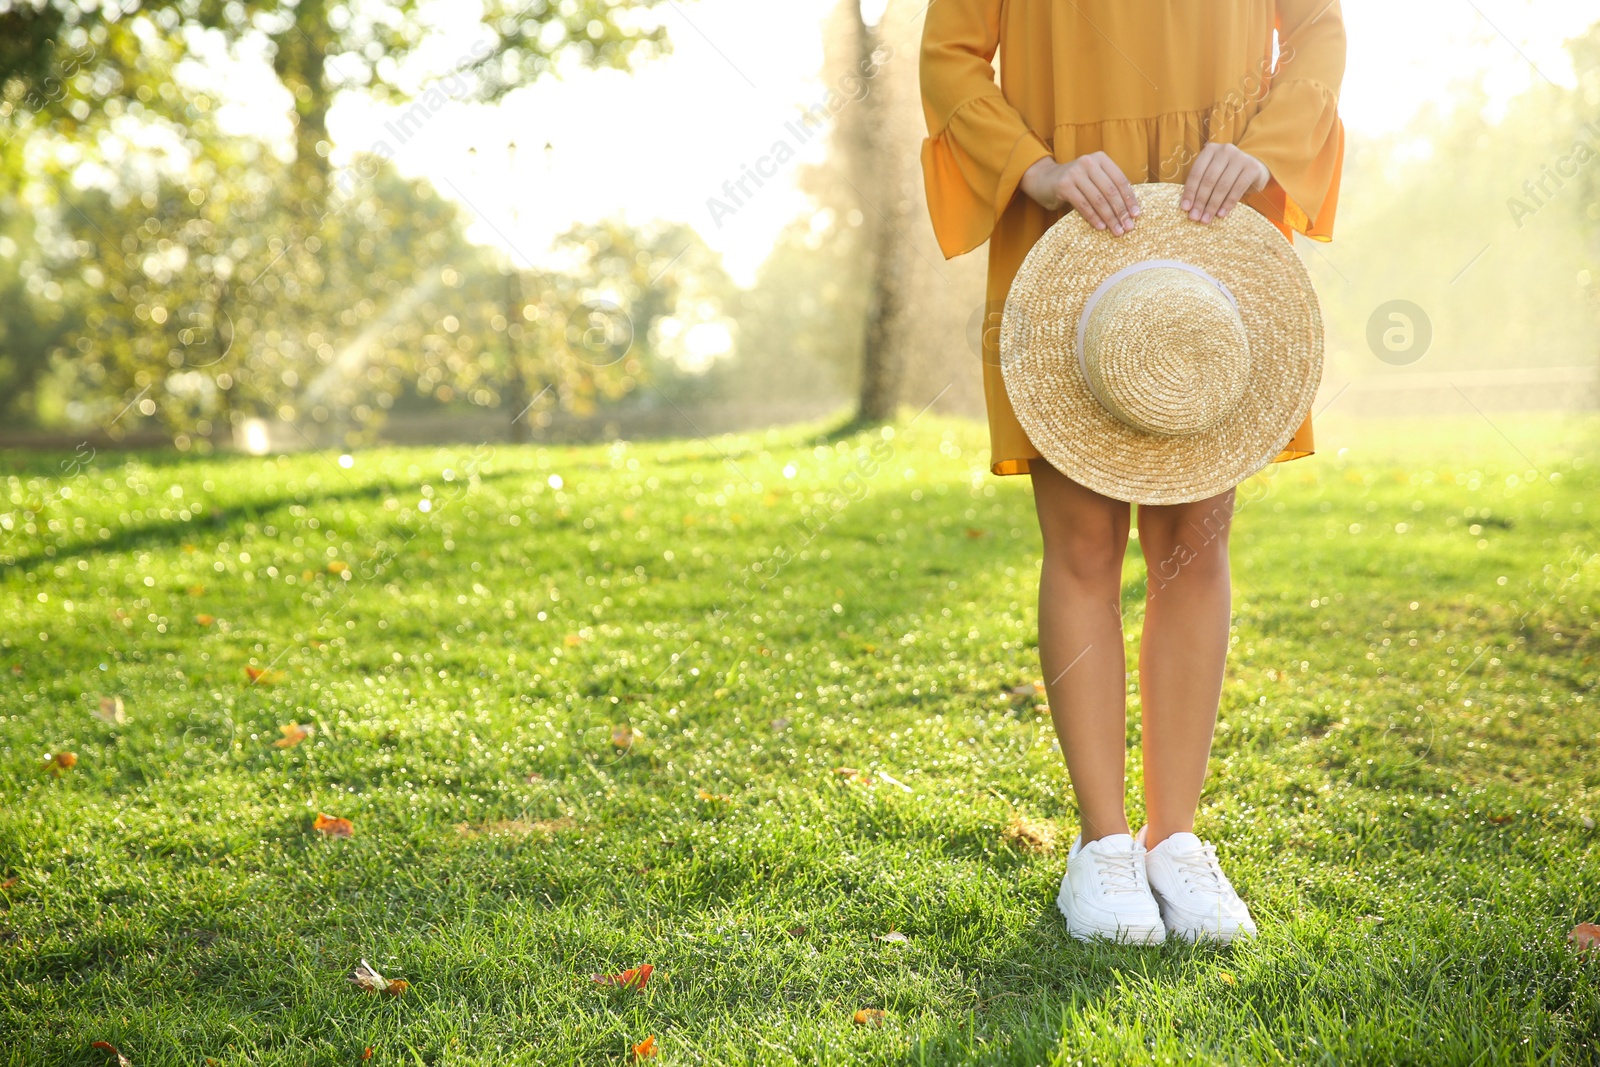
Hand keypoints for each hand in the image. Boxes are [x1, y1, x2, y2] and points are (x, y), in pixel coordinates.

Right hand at [1020, 152, 1139, 235]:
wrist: (1043, 180)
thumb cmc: (1073, 183)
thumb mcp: (1092, 179)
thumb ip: (1108, 186)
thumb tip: (1130, 210)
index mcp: (1100, 159)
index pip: (1120, 180)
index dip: (1130, 198)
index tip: (1136, 215)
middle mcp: (1088, 162)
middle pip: (1111, 190)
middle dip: (1121, 211)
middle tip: (1128, 227)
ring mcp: (1075, 173)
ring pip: (1098, 199)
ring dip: (1110, 218)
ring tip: (1117, 231)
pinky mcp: (1064, 186)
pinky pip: (1083, 205)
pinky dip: (1094, 218)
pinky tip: (1101, 227)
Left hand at [1180, 143, 1269, 222]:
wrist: (1254, 169)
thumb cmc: (1226, 174)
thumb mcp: (1212, 174)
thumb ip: (1201, 184)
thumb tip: (1187, 207)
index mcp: (1210, 150)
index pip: (1196, 173)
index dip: (1190, 192)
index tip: (1185, 208)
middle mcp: (1225, 150)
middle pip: (1209, 180)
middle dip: (1200, 201)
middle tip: (1194, 217)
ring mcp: (1240, 157)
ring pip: (1222, 186)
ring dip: (1212, 205)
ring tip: (1206, 219)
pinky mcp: (1252, 168)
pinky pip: (1237, 189)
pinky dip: (1228, 204)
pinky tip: (1221, 214)